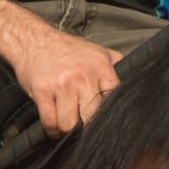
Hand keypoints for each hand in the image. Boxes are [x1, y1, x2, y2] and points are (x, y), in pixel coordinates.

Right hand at [1, 23, 124, 135]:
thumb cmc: (67, 50)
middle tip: (83, 125)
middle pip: (92, 118)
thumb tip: (134, 83)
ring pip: (69, 125)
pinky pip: (50, 122)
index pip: (113, 102)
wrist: (34, 40)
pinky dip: (51, 128)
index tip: (104, 124)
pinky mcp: (43, 91)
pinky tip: (54, 122)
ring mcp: (63, 85)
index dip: (108, 117)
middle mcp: (84, 77)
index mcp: (101, 68)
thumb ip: (117, 68)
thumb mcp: (98, 52)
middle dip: (87, 127)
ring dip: (66, 128)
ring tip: (66, 120)